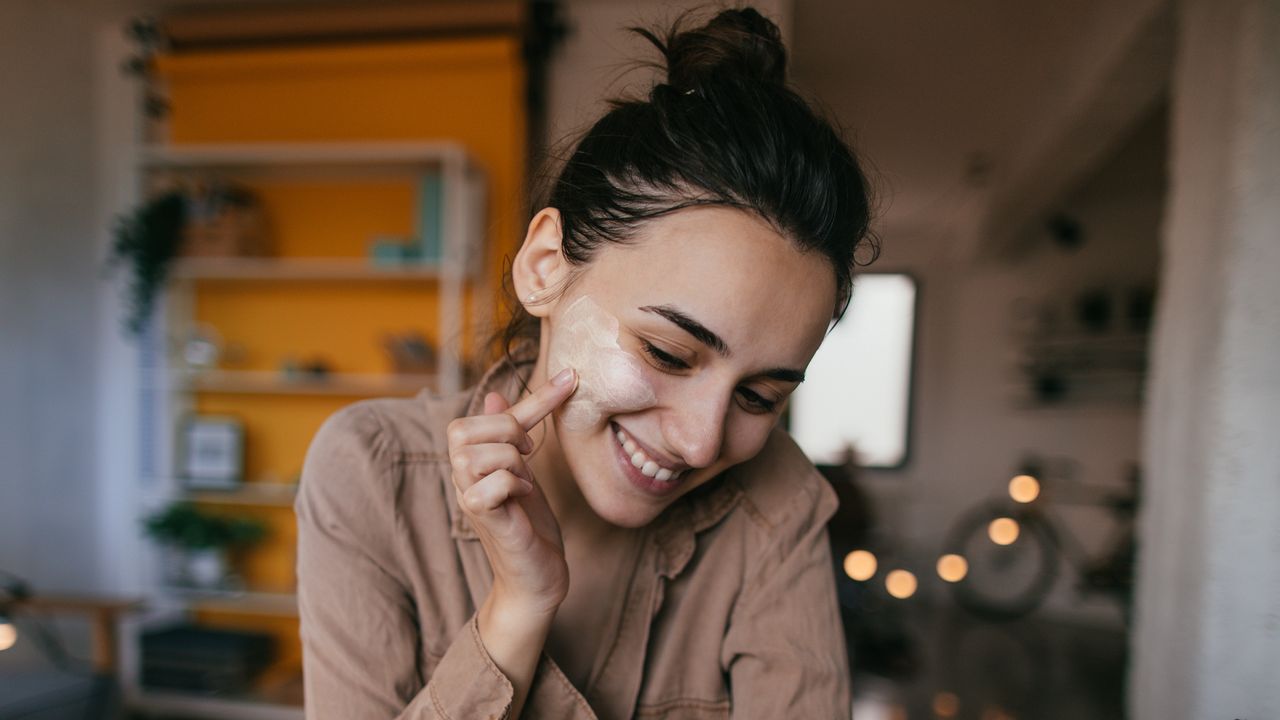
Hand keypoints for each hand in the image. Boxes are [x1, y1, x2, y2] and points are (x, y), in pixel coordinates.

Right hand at [446, 367, 577, 617]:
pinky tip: (522, 498)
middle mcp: (460, 476)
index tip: (573, 378)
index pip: (488, 414)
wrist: (537, 578)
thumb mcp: (524, 470)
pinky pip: (491, 483)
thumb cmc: (530, 525)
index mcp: (471, 460)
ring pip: (480, 453)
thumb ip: (511, 433)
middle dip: (509, 434)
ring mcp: (467, 497)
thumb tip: (494, 395)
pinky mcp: (480, 518)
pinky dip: (513, 485)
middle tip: (530, 456)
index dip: (534, 398)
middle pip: (465, 429)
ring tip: (524, 481)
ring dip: (514, 462)